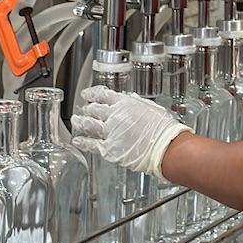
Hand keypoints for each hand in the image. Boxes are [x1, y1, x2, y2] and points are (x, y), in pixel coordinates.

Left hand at [72, 88, 191, 175]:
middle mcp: (115, 116)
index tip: (87, 94)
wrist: (166, 147)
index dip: (92, 94)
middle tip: (83, 110)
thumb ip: (137, 103)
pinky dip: (83, 142)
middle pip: (94, 109)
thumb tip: (129, 98)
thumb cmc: (164, 130)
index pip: (103, 95)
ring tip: (76, 121)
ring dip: (80, 122)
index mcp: (125, 103)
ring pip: (89, 125)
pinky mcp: (109, 149)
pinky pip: (91, 144)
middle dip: (86, 109)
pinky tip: (78, 140)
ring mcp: (110, 132)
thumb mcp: (152, 108)